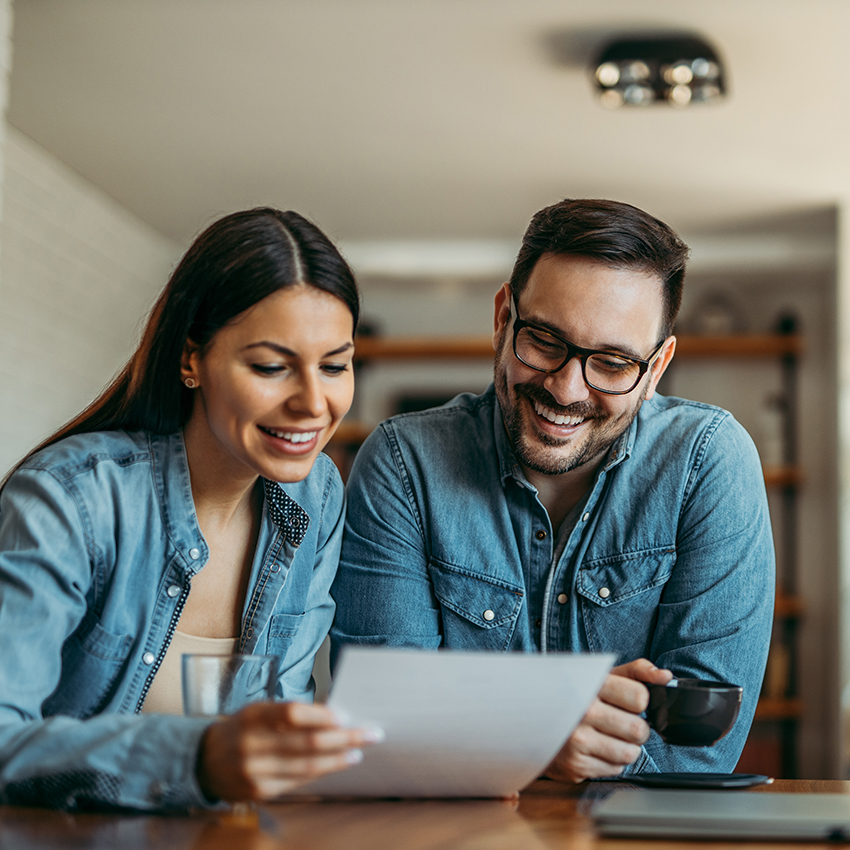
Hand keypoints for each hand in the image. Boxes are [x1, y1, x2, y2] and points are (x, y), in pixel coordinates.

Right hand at [196, 701, 380, 801]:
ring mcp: (256, 771)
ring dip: (338, 758)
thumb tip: (333, 715)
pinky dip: (322, 772)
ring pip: (307, 766)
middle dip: (344, 738)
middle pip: (307, 742)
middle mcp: (253, 744)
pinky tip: (338, 764)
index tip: (345, 716)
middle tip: (369, 733)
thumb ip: (289, 712)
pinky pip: (298, 782)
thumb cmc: (242, 728)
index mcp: (253, 716)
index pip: (292, 713)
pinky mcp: (260, 792)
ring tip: (359, 750)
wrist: (204, 761)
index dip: (321, 715)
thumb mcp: (258, 710)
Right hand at [545, 658, 671, 783]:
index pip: (639, 697)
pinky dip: (611, 760)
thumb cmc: (575, 695)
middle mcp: (582, 712)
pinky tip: (597, 748)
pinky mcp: (576, 766)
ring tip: (610, 735)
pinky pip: (615, 769)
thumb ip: (636, 672)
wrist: (532, 719)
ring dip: (626, 747)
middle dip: (636, 728)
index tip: (628, 701)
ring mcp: (578, 741)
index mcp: (590, 684)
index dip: (639, 701)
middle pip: (638, 730)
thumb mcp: (601, 675)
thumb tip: (665, 677)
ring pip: (630, 753)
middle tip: (622, 722)